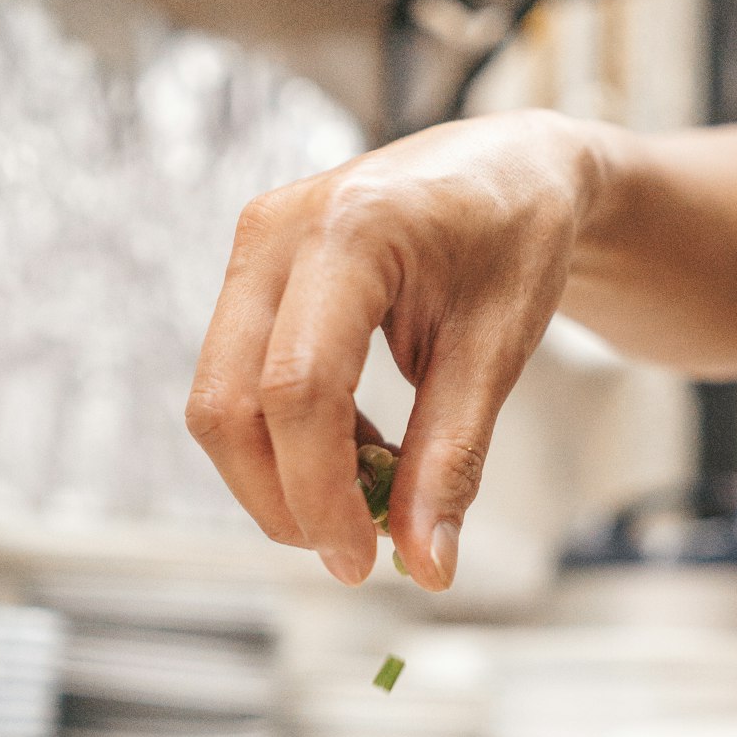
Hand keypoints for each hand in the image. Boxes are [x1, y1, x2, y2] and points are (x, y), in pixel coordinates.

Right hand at [186, 109, 594, 588]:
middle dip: (280, 499)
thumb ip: (454, 459)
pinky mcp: (251, 274)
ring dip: (280, 476)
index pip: (298, 389)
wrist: (511, 168)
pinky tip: (357, 451)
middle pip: (229, 404)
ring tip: (369, 497)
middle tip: (352, 553)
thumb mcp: (500, 350)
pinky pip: (238, 384)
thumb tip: (426, 567)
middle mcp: (278, 230)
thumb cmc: (516, 239)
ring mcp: (253, 247)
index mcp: (351, 230)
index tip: (360, 560)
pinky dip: (288, 442)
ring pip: (219, 402)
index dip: (318, 492)